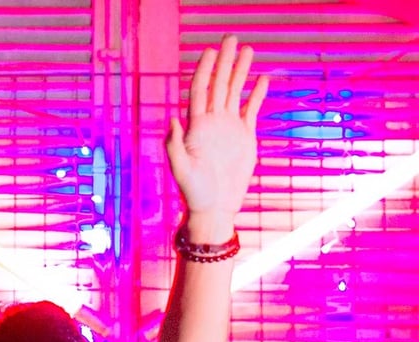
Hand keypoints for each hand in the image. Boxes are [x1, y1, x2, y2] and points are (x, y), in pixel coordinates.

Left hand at [165, 35, 268, 235]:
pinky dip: (256, 95)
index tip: (211, 51)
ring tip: (248, 50)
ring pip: (235, 93)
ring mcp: (229, 128)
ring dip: (240, 72)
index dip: (205, 70)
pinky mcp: (244, 138)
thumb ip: (174, 145)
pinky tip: (262, 79)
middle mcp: (212, 123)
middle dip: (225, 62)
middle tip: (232, 38)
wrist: (215, 209)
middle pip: (218, 85)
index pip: (200, 90)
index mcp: (197, 126)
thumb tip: (173, 118)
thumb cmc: (194, 193)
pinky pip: (250, 110)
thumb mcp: (181, 170)